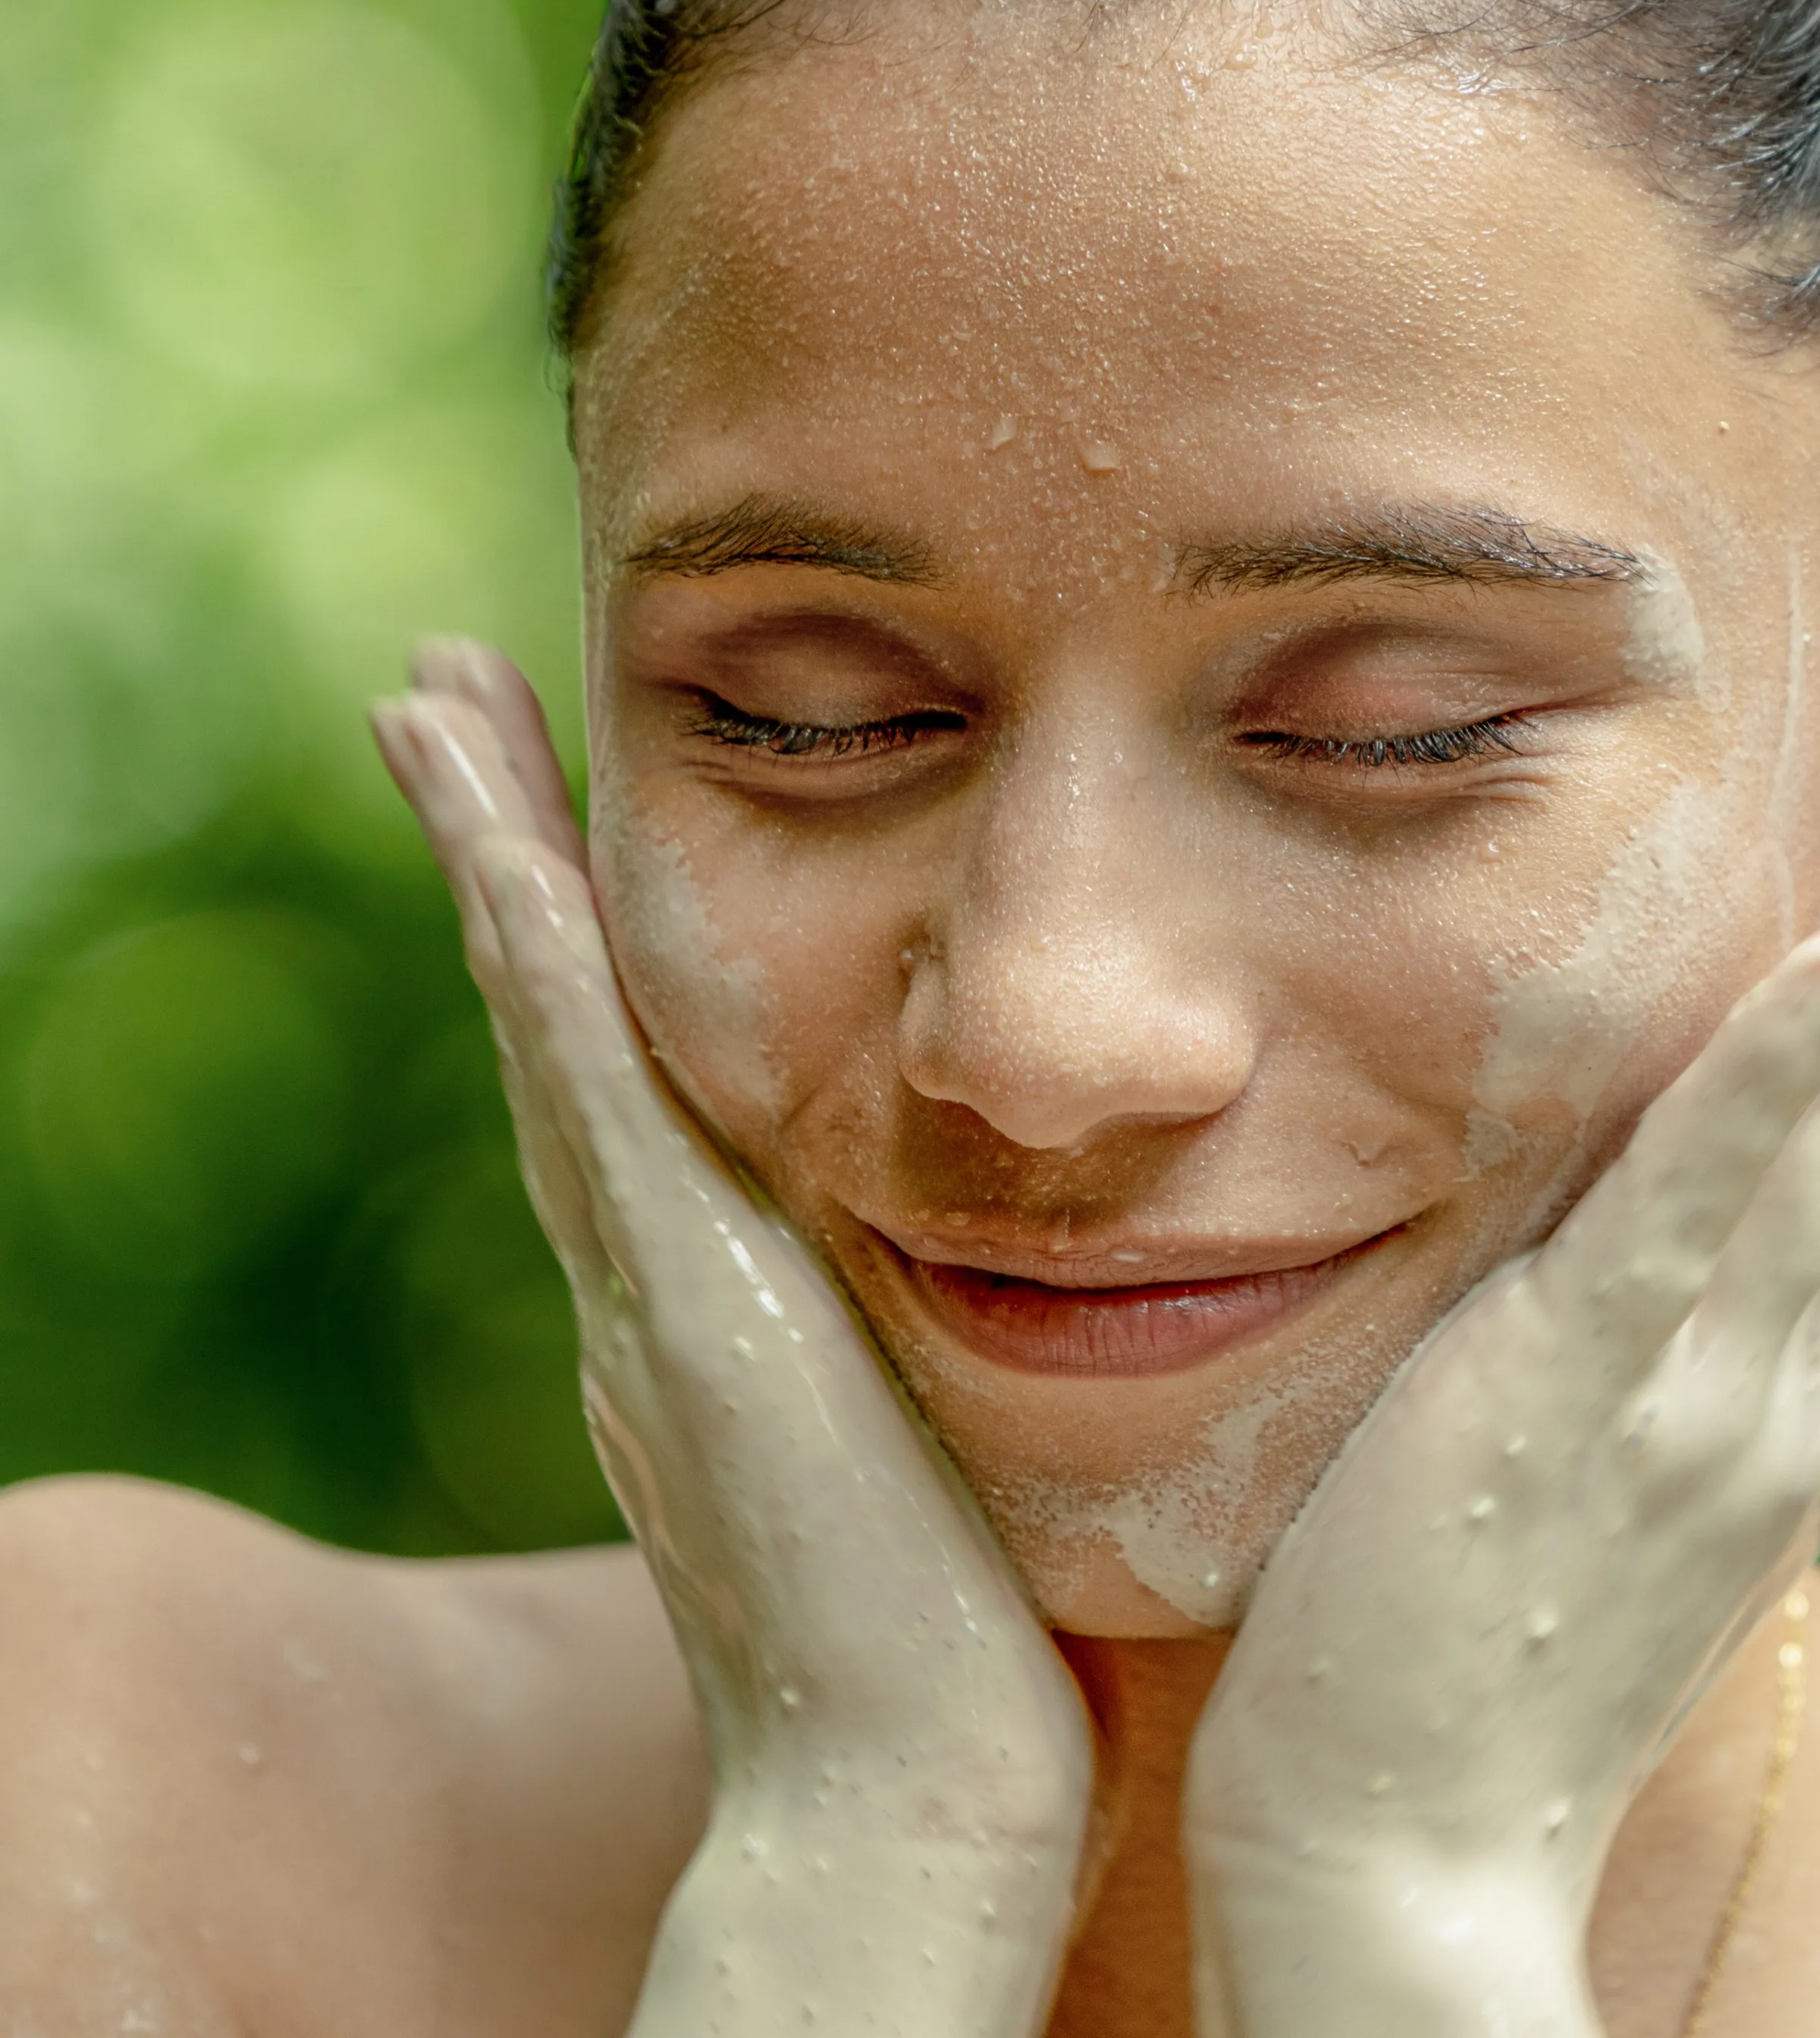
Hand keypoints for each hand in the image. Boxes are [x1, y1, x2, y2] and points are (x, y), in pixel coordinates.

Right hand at [372, 642, 1091, 2037]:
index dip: (564, 930)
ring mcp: (640, 1271)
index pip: (615, 1066)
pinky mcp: (675, 1294)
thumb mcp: (893, 1416)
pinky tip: (504, 843)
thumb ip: (872, 1325)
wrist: (907, 1780)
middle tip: (444, 697)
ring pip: (542, 1017)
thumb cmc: (942, 1616)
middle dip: (497, 848)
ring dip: (488, 852)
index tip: (547, 804)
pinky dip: (534, 963)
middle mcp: (637, 1256)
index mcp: (694, 1277)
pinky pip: (585, 1092)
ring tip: (431, 698)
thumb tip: (939, 1249)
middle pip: (548, 1012)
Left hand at [1186, 941, 1819, 2036]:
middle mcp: (1771, 1416)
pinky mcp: (1567, 1379)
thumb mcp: (1611, 1518)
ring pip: (1810, 1177)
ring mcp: (1681, 1399)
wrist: (1396, 1835)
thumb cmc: (1473, 1664)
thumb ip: (1654, 1401)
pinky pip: (1684, 1204)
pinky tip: (1803, 978)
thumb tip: (1658, 1286)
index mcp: (1777, 1447)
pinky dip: (1759, 1083)